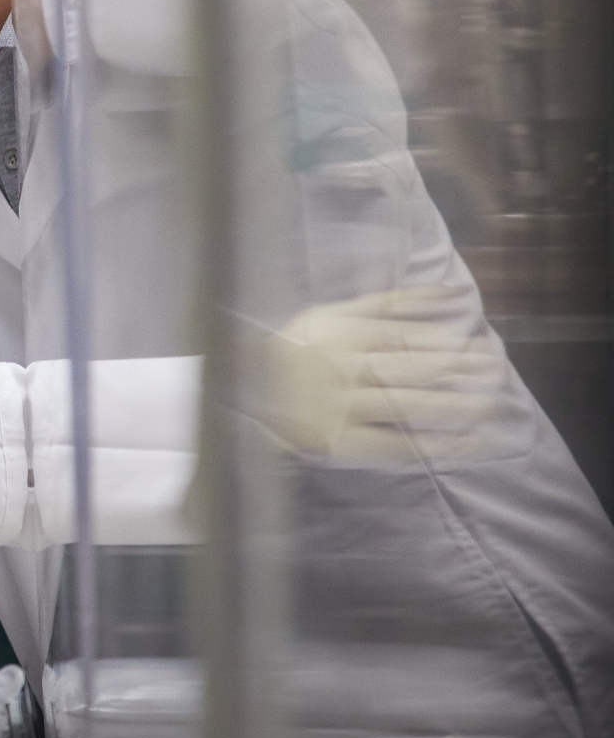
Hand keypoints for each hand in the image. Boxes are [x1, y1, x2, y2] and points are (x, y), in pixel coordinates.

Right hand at [264, 287, 511, 460]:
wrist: (244, 392)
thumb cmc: (298, 349)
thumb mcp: (328, 315)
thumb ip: (383, 303)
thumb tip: (446, 293)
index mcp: (336, 333)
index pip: (394, 335)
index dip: (434, 338)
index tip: (470, 340)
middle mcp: (338, 369)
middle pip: (405, 368)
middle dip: (452, 368)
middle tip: (493, 368)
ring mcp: (339, 407)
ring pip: (403, 404)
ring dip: (450, 405)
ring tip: (488, 403)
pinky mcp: (341, 441)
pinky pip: (393, 443)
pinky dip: (431, 445)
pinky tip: (464, 443)